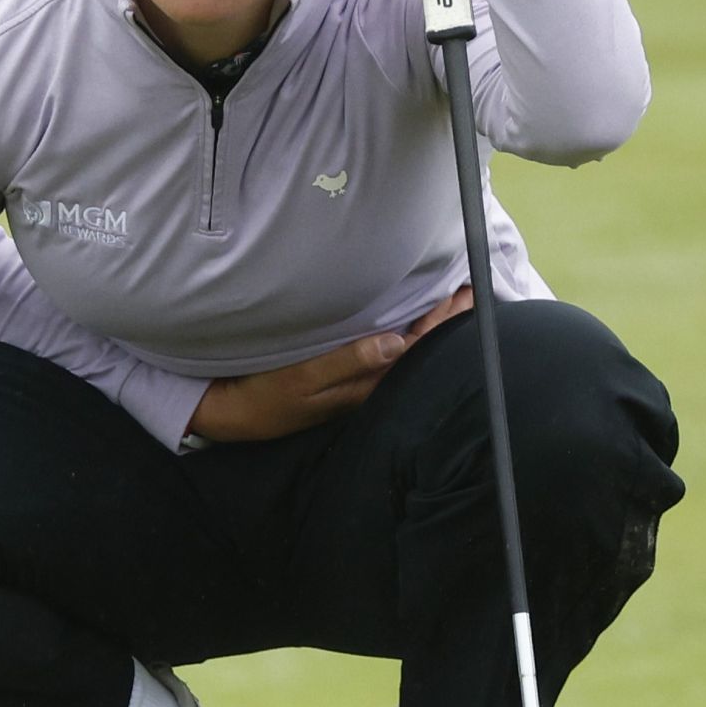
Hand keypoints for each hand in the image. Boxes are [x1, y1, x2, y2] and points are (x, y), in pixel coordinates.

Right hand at [188, 288, 472, 442]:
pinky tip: (411, 324)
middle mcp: (366, 385)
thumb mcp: (301, 379)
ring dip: (429, 327)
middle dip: (445, 321)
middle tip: (473, 291)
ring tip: (453, 304)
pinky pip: (387, 353)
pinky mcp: (342, 378)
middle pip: (417, 349)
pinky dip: (406, 334)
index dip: (441, 323)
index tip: (465, 295)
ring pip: (405, 351)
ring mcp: (355, 382)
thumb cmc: (263, 396)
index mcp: (364, 384)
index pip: (414, 349)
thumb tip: (396, 343)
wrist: (232, 415)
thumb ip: (347, 361)